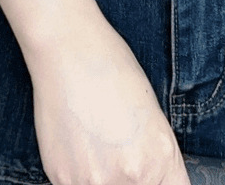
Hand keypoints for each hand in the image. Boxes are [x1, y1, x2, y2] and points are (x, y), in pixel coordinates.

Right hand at [24, 6, 191, 184]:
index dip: (159, 181)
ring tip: (97, 146)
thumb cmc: (113, 70)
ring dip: (102, 177)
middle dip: (131, 177)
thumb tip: (151, 180)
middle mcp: (132, 175)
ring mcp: (96, 182)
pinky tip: (79, 143)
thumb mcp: (153, 116)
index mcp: (161, 157)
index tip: (152, 175)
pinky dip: (79, 173)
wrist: (71, 52)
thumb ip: (156, 159)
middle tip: (117, 151)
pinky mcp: (63, 179)